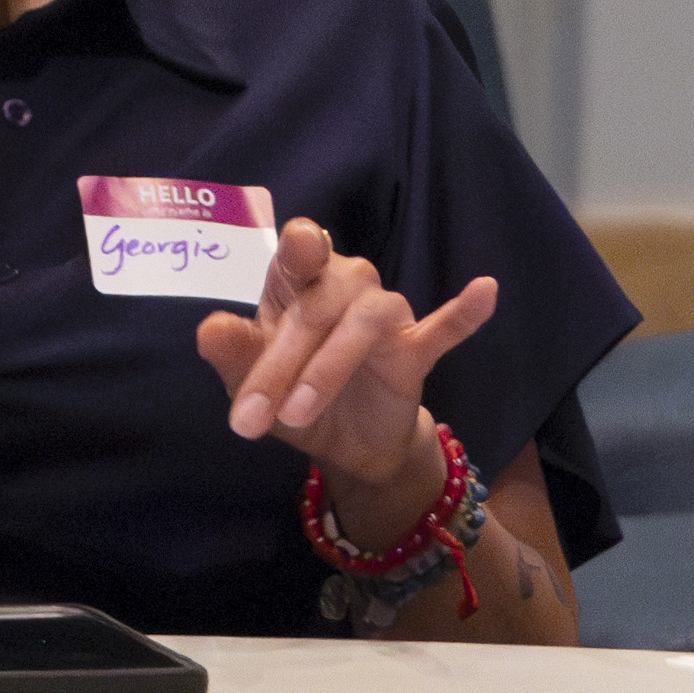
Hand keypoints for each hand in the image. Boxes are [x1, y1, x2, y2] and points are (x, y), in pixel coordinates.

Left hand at [193, 218, 502, 512]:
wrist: (345, 445)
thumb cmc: (292, 395)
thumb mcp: (251, 385)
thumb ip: (234, 355)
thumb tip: (208, 329)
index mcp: (297, 284)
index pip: (298, 253)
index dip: (300, 247)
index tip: (300, 249)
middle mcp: (342, 288)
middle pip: (320, 304)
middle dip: (282, 361)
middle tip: (250, 417)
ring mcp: (383, 317)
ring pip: (364, 321)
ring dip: (329, 366)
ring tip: (296, 413)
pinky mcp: (416, 350)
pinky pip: (444, 328)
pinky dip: (463, 312)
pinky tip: (485, 290)